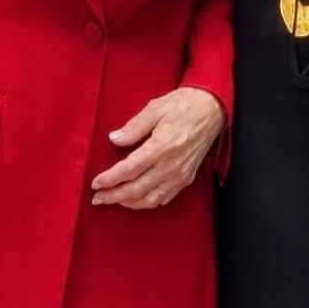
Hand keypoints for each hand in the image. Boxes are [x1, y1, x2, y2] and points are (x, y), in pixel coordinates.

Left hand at [91, 88, 224, 210]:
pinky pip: (163, 198)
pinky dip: (146, 202)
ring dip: (128, 202)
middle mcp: (171, 165)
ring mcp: (180, 174)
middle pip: (136, 189)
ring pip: (149, 199)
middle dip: (113, 196)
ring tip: (113, 200)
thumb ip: (134, 126)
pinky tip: (136, 199)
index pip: (129, 170)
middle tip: (97, 197)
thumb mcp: (156, 108)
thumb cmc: (184, 104)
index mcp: (162, 146)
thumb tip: (114, 139)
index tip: (96, 182)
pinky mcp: (186, 178)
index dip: (110, 179)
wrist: (212, 109)